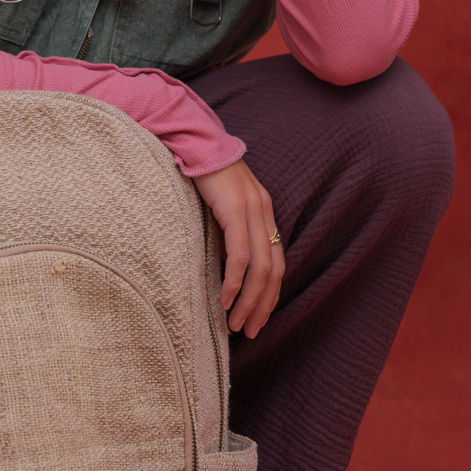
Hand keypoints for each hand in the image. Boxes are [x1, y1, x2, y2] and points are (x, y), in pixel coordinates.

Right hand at [192, 160, 283, 338]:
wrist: (193, 139)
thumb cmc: (199, 172)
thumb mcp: (219, 204)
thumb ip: (227, 229)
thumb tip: (222, 263)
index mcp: (263, 212)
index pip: (276, 263)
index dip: (269, 295)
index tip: (256, 318)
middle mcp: (264, 212)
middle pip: (273, 271)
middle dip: (263, 305)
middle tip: (250, 331)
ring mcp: (252, 210)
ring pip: (260, 268)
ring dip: (249, 301)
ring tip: (237, 324)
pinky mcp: (235, 210)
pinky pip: (240, 255)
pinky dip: (235, 282)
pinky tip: (226, 300)